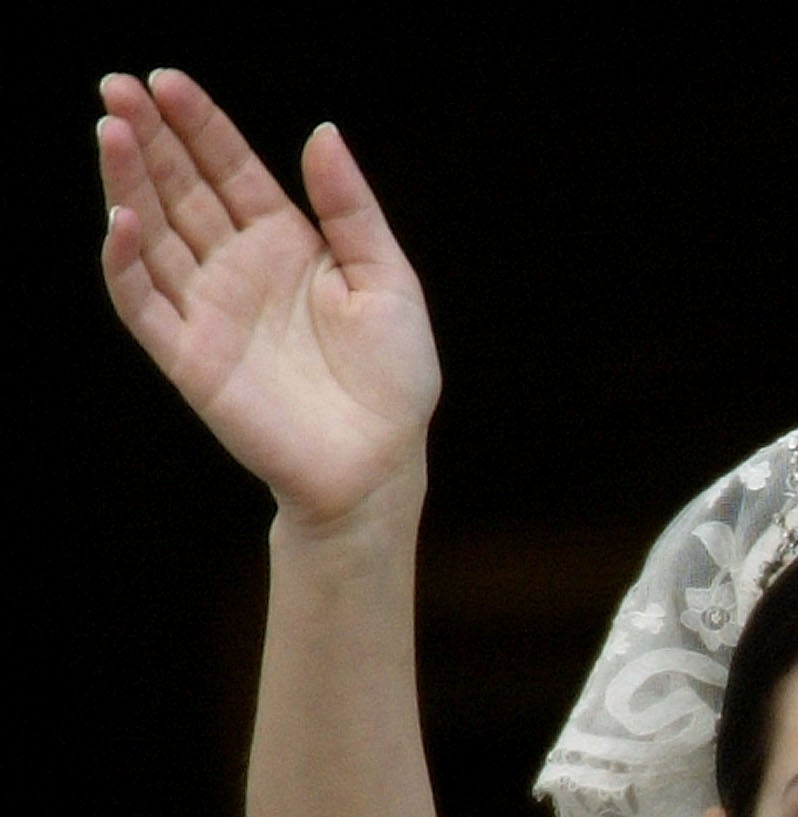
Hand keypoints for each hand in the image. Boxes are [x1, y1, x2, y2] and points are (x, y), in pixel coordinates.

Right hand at [97, 70, 438, 531]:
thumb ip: (350, 208)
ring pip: (152, 233)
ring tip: (111, 129)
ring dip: (128, 182)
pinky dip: (126, 262)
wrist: (380, 465)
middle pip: (181, 189)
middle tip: (118, 87)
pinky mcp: (188, 357)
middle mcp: (238, 268)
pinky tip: (121, 219)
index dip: (198, 124)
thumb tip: (322, 130)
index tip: (167, 80)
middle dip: (149, 137)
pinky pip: (143, 303)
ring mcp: (208, 309)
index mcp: (285, 243)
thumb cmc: (393, 379)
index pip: (229, 169)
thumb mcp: (387, 280)